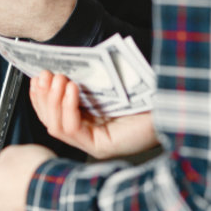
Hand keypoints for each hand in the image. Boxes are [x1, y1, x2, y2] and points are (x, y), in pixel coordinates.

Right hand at [30, 71, 158, 159]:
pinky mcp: (101, 146)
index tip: (37, 77)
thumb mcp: (110, 83)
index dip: (41, 96)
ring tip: (60, 80)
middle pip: (50, 120)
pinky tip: (72, 90)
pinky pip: (74, 130)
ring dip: (53, 101)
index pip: (53, 112)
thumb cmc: (147, 94)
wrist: (172, 106)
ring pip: (57, 127)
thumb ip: (89, 78)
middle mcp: (89, 134)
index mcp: (89, 120)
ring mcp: (94, 142)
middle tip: (46, 75)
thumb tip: (67, 64)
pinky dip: (68, 108)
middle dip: (43, 97)